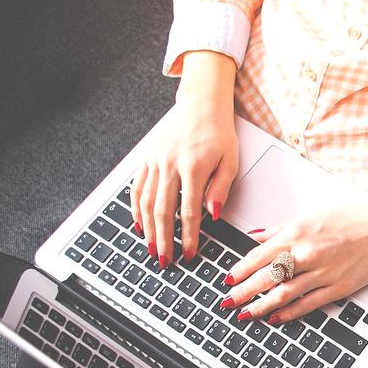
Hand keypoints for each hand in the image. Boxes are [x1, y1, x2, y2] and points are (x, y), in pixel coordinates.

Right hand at [131, 51, 237, 267]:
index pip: (189, 211)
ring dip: (148, 229)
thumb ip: (220, 189)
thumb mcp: (231, 161)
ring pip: (146, 202)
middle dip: (164, 240)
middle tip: (165, 260)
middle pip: (163, 211)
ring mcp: (154, 162)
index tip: (189, 253)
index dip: (188, 236)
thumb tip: (212, 215)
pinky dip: (136, 209)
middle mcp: (169, 165)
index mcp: (193, 167)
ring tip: (151, 249)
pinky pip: (137, 188)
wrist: (200, 107)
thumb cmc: (219, 135)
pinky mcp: (146, 159)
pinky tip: (140, 225)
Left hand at [221, 193, 367, 322]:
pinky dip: (289, 312)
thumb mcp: (312, 213)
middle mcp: (306, 254)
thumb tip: (258, 236)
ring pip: (283, 294)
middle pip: (265, 277)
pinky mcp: (338, 287)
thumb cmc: (355, 215)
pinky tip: (276, 318)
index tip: (227, 279)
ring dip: (261, 306)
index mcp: (297, 233)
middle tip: (227, 301)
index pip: (258, 256)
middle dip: (243, 292)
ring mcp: (322, 273)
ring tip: (246, 314)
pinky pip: (307, 303)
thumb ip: (282, 228)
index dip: (239, 270)